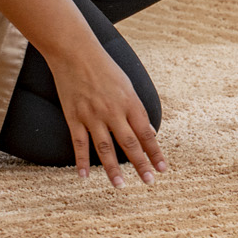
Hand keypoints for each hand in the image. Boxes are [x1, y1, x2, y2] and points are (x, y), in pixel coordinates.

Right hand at [47, 43, 167, 186]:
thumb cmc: (104, 67)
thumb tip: (147, 130)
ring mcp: (92, 116)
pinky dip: (82, 162)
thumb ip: (136, 109)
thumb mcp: (127, 85)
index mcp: (130, 102)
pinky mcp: (74, 117)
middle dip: (141, 164)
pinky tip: (85, 177)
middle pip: (130, 143)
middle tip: (149, 181)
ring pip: (105, 148)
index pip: (146, 133)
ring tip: (120, 185)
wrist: (75, 53)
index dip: (155, 152)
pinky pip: (79, 144)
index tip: (162, 168)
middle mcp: (113, 111)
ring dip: (113, 169)